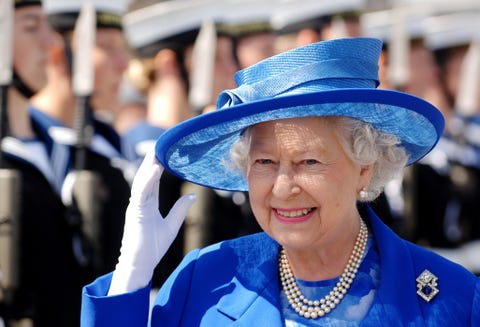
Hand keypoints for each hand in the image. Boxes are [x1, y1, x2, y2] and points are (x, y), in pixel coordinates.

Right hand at [108, 150, 195, 294]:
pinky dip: (148, 180)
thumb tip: (192, 196)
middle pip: (146, 177)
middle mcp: (140, 202)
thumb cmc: (153, 246)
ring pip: (142, 181)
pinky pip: (141, 193)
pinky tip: (155, 169)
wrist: (141, 264)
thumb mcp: (171, 225)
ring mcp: (136, 207)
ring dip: (149, 166)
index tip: (163, 153)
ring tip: (156, 151)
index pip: (153, 181)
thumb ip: (180, 209)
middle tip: (159, 144)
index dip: (158, 167)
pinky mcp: (135, 213)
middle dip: (152, 161)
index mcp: (148, 204)